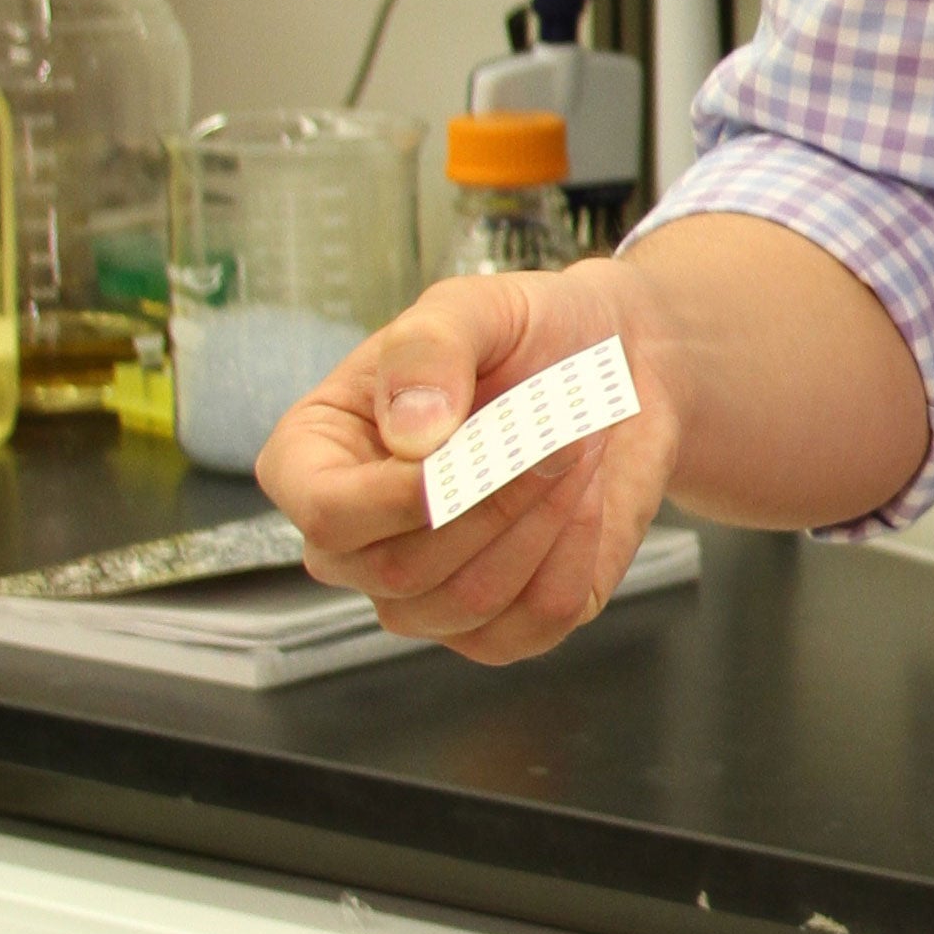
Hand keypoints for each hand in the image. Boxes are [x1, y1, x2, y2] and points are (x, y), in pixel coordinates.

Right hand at [258, 257, 681, 666]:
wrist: (616, 362)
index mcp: (318, 460)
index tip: (475, 444)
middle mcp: (358, 541)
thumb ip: (429, 349)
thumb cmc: (526, 332)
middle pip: (401, 572)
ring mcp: (423, 594)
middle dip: (497, 498)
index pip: (326, 515)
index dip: (400, 496)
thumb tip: (411, 436)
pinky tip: (584, 497)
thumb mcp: (473, 307)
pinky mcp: (501, 625)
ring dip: (542, 519)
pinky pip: (531, 624)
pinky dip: (575, 555)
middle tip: (557, 428)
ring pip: (468, 603)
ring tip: (573, 448)